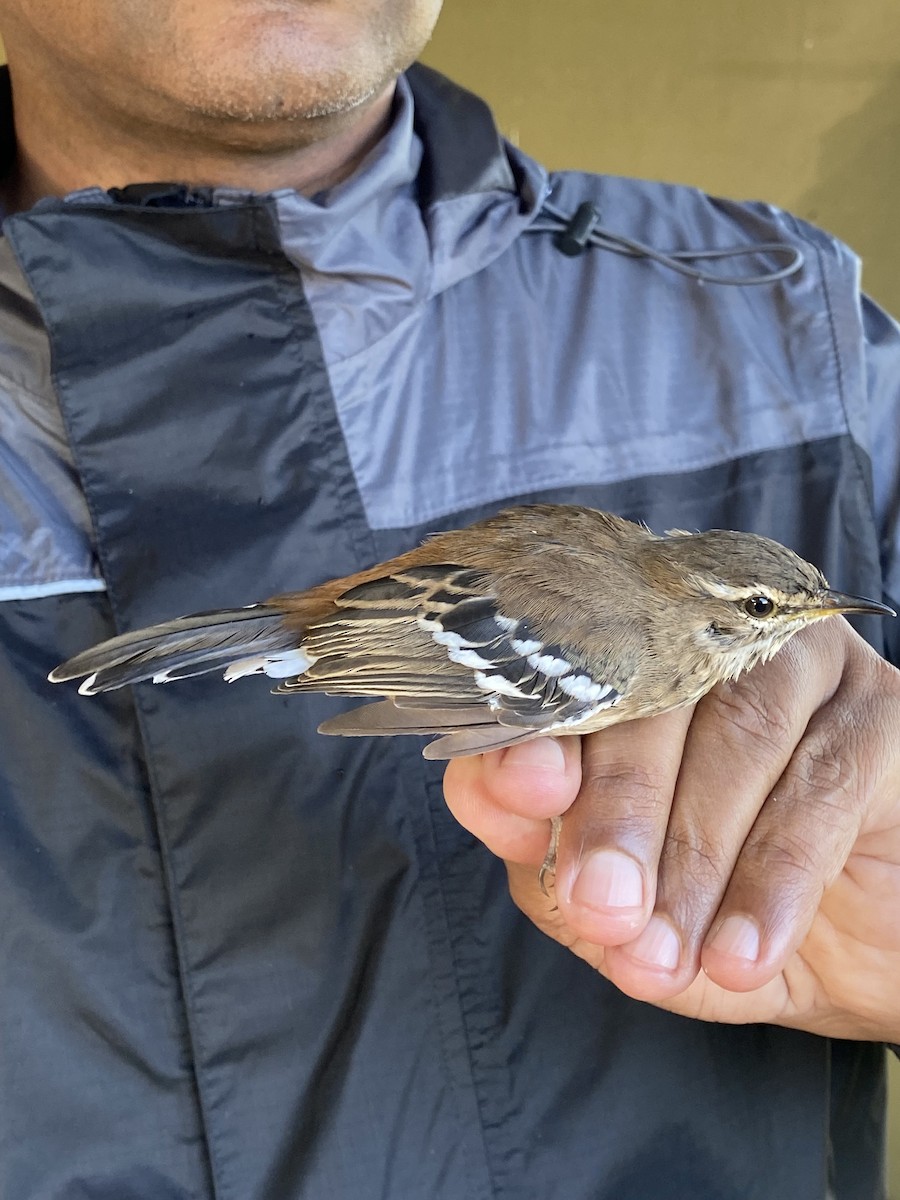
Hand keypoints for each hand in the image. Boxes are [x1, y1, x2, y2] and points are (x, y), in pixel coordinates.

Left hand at [443, 618, 899, 1040]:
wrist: (863, 957)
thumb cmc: (718, 913)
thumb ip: (549, 851)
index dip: (543, 725)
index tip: (528, 789)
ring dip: (696, 855)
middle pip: (653, 696)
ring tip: (666, 954)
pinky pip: (823, 785)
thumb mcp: (619, 902)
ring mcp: (803, 671)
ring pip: (737, 734)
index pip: (573, 676)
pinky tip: (743, 954)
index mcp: (633, 672)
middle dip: (620, 809)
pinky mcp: (883, 715)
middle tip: (601, 907)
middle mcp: (713, 648)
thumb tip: (498, 797)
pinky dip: (775, 880)